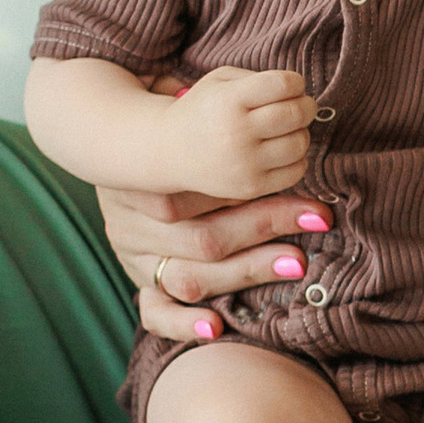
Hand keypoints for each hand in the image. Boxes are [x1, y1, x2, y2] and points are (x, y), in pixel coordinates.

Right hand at [96, 82, 329, 340]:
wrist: (107, 150)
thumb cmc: (171, 134)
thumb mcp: (185, 114)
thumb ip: (215, 111)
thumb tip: (279, 93)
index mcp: (147, 179)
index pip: (206, 195)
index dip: (265, 201)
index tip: (315, 203)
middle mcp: (135, 221)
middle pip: (203, 238)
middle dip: (265, 230)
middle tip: (316, 223)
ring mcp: (134, 256)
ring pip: (186, 276)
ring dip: (245, 273)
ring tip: (294, 263)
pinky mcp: (136, 283)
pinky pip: (152, 312)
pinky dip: (182, 324)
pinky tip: (217, 329)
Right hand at [168, 67, 316, 200]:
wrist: (170, 150)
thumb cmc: (204, 108)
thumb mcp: (221, 80)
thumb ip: (259, 78)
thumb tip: (299, 90)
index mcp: (229, 100)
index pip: (283, 84)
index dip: (295, 82)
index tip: (292, 86)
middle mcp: (236, 132)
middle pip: (296, 114)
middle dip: (306, 106)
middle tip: (300, 106)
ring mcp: (244, 163)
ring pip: (300, 143)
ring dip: (302, 132)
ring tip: (288, 129)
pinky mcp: (250, 187)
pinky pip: (296, 171)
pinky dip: (297, 159)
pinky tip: (282, 151)